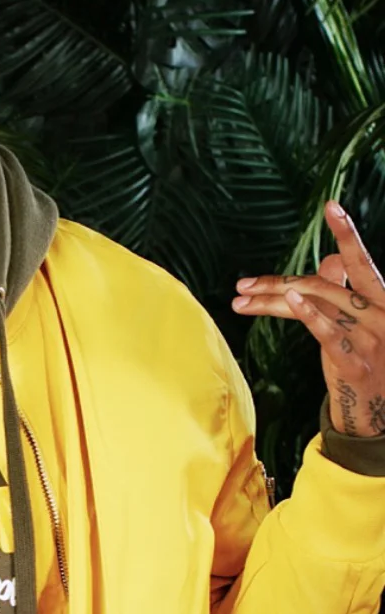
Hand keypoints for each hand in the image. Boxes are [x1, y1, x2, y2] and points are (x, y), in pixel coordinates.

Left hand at [232, 201, 384, 437]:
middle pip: (325, 284)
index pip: (362, 263)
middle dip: (295, 269)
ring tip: (241, 296)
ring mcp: (369, 340)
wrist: (379, 408)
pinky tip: (288, 298)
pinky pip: (328, 333)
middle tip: (254, 273)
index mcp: (382, 301)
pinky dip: (307, 314)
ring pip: (316, 305)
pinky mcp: (354, 363)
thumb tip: (333, 258)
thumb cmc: (369, 359)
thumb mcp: (361, 322)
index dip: (347, 233)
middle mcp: (380, 315)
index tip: (332, 205)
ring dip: (272, 299)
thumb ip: (343, 290)